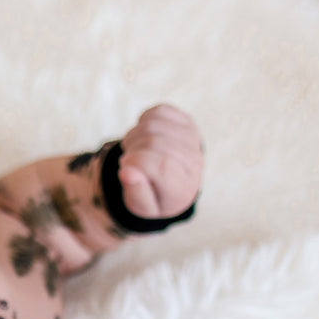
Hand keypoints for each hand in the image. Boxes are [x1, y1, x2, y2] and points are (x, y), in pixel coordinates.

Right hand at [117, 104, 202, 218]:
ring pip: (153, 125)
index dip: (136, 162)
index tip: (125, 170)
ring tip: (133, 150)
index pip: (161, 165)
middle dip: (131, 150)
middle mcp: (193, 162)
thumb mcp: (143, 207)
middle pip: (154, 142)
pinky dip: (143, 121)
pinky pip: (159, 111)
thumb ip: (136, 193)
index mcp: (183, 188)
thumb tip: (128, 172)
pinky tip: (143, 136)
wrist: (174, 184)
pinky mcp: (187, 122)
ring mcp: (192, 139)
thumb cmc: (155, 196)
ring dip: (134, 136)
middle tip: (127, 162)